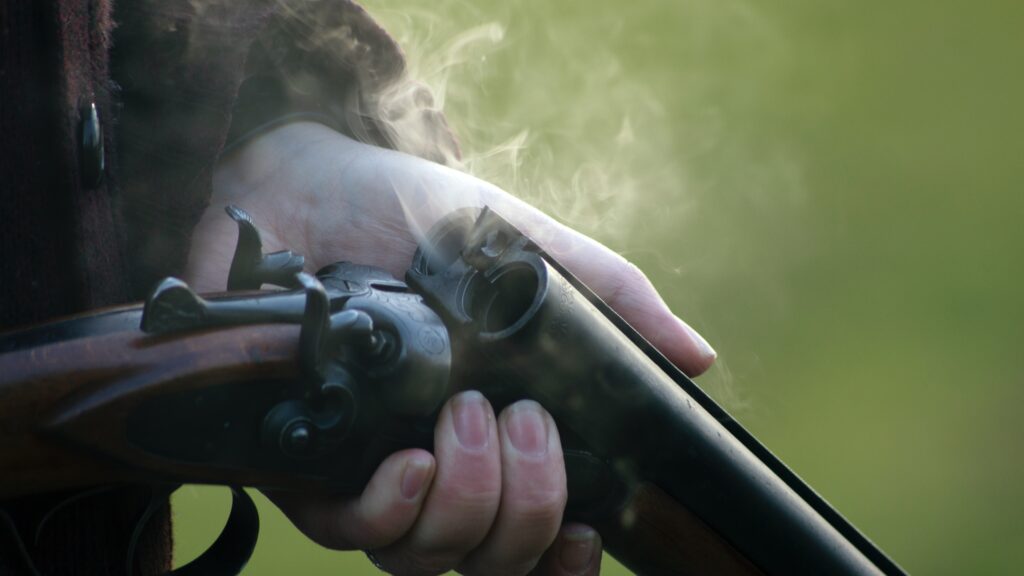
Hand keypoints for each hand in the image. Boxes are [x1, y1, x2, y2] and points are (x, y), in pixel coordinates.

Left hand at [184, 122, 715, 574]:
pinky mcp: (305, 462)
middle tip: (524, 420)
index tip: (586, 534)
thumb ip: (610, 302)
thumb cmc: (422, 220)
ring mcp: (369, 471)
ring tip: (469, 414)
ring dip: (468, 500)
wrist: (319, 185)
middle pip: (490, 560)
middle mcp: (435, 468)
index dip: (562, 559)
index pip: (532, 540)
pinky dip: (392, 510)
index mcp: (493, 435)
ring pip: (427, 558)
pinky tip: (411, 460)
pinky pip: (351, 532)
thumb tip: (697, 357)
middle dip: (527, 507)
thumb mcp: (529, 253)